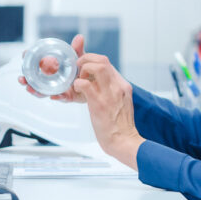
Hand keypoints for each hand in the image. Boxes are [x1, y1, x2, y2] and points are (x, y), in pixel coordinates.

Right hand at [19, 35, 86, 102]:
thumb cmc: (82, 68)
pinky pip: (59, 97)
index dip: (28, 58)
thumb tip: (79, 37)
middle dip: (25, 79)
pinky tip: (53, 96)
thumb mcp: (79, 57)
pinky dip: (56, 97)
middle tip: (21, 79)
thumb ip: (77, 49)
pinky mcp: (65, 96)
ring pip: (42, 91)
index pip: (35, 62)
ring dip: (35, 90)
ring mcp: (56, 88)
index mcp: (50, 67)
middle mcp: (49, 78)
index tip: (24, 54)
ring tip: (30, 89)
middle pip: (33, 79)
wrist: (94, 81)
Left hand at [68, 39, 145, 167]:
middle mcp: (117, 86)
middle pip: (102, 60)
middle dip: (86, 59)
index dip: (92, 59)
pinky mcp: (99, 103)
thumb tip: (99, 85)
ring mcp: (109, 94)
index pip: (107, 63)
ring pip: (96, 67)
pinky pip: (85, 85)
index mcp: (122, 86)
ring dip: (83, 69)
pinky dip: (77, 84)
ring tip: (78, 80)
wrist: (123, 141)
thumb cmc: (119, 126)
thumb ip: (112, 92)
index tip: (83, 64)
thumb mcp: (120, 103)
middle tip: (78, 68)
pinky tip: (76, 91)